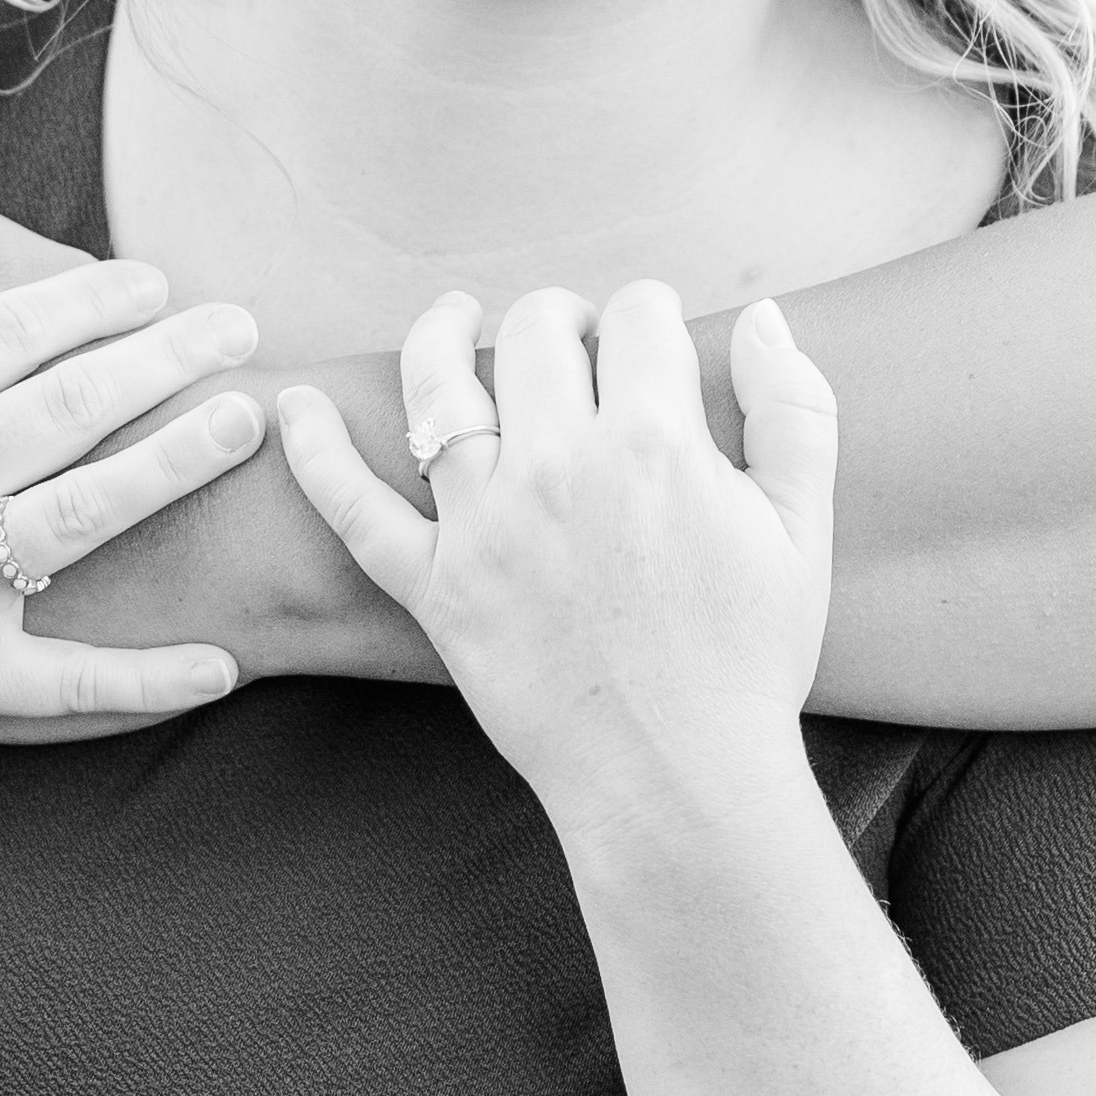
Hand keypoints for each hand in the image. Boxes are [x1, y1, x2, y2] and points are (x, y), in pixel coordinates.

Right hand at [0, 209, 259, 766]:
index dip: (82, 300)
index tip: (151, 279)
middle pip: (61, 406)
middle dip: (160, 358)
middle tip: (237, 326)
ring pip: (81, 514)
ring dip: (173, 466)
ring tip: (248, 422)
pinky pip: (66, 681)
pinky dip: (148, 677)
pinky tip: (224, 663)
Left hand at [273, 284, 835, 853]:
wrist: (678, 779)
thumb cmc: (748, 659)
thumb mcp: (802, 528)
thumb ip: (793, 408)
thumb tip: (761, 316)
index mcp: (655, 442)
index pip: (637, 318)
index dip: (648, 316)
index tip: (651, 340)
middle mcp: (559, 465)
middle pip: (536, 333)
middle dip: (560, 317)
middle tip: (576, 341)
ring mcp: (486, 525)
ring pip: (440, 387)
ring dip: (442, 333)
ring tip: (453, 318)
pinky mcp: (437, 587)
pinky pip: (357, 509)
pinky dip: (316, 454)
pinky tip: (294, 407)